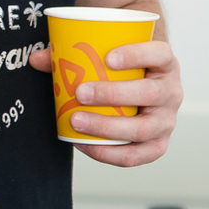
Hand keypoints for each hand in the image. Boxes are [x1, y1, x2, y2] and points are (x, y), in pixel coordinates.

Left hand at [29, 39, 181, 166]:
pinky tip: (86, 144)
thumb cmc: (123, 70)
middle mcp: (172, 91)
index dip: (137, 55)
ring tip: (77, 121)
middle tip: (80, 92)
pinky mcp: (158, 144)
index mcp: (165, 63)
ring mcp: (167, 120)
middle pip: (149, 93)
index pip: (159, 54)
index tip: (107, 58)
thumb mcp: (107, 55)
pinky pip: (136, 155)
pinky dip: (109, 153)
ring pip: (142, 128)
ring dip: (107, 126)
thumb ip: (73, 53)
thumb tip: (36, 59)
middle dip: (113, 94)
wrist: (142, 88)